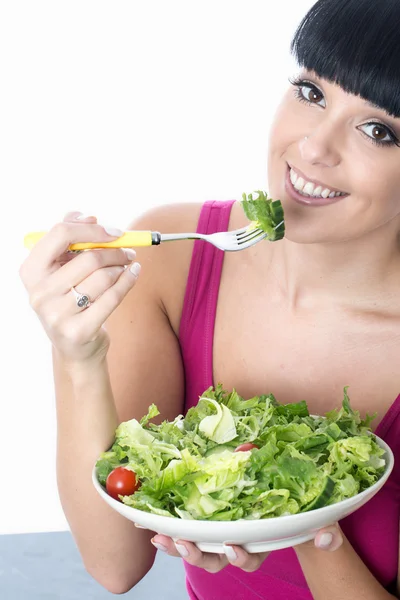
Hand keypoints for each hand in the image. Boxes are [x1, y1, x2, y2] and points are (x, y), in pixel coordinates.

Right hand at [19, 211, 140, 364]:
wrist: (75, 348)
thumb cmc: (71, 300)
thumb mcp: (62, 270)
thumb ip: (69, 240)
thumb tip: (88, 217)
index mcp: (31, 271)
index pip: (59, 234)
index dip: (91, 229)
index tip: (112, 232)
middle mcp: (39, 293)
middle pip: (88, 257)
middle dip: (115, 250)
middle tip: (128, 250)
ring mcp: (56, 315)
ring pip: (103, 277)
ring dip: (122, 267)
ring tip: (126, 266)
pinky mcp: (78, 331)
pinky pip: (113, 297)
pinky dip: (129, 281)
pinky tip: (134, 273)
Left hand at [140, 522, 342, 573]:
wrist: (280, 489)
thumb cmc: (292, 503)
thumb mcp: (311, 513)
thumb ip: (322, 527)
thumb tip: (325, 537)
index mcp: (260, 539)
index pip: (250, 557)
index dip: (241, 556)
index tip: (234, 546)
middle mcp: (236, 539)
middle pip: (216, 558)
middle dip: (199, 556)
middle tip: (186, 545)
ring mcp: (217, 530)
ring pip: (196, 547)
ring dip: (177, 545)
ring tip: (162, 539)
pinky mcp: (202, 516)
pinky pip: (182, 526)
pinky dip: (165, 526)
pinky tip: (148, 522)